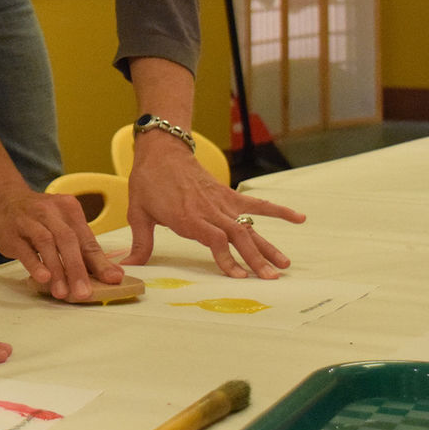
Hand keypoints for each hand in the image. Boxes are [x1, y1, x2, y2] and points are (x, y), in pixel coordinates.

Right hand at [0, 189, 123, 301]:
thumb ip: (83, 249)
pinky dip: (35, 263)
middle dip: (77, 269)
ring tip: (63, 292)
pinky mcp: (11, 232)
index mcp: (69, 209)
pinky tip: (43, 278)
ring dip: (56, 269)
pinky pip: (24, 249)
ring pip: (47, 243)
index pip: (87, 239)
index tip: (112, 280)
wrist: (1, 198)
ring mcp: (29, 220)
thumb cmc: (38, 217)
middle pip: (68, 240)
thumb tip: (110, 275)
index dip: (100, 262)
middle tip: (84, 293)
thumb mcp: (62, 225)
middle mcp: (50, 211)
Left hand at [122, 134, 305, 277]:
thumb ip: (140, 242)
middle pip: (237, 236)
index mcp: (187, 217)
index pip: (214, 239)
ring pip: (248, 226)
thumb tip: (128, 266)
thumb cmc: (148, 182)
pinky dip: (278, 210)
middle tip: (271, 278)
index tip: (239, 276)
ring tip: (285, 264)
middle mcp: (208, 210)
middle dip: (254, 258)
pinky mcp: (228, 195)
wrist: (162, 151)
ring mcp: (221, 202)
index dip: (227, 258)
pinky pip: (256, 204)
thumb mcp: (137, 212)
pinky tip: (299, 219)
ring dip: (267, 245)